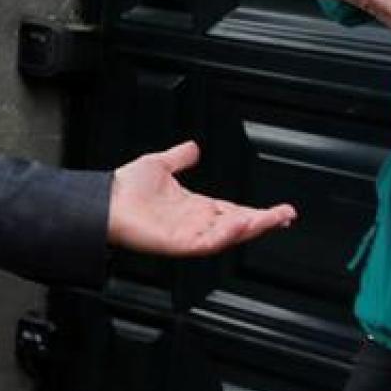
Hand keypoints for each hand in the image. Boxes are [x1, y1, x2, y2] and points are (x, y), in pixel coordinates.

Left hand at [108, 141, 294, 256]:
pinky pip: (206, 242)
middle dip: (263, 221)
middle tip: (286, 215)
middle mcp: (195, 222)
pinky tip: (238, 223)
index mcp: (195, 207)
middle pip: (237, 224)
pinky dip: (224, 234)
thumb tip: (193, 148)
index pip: (234, 210)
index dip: (258, 211)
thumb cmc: (124, 188)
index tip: (280, 210)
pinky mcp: (177, 243)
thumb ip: (179, 157)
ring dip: (249, 227)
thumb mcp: (159, 165)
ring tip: (269, 219)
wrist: (104, 199)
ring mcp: (187, 234)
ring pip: (226, 234)